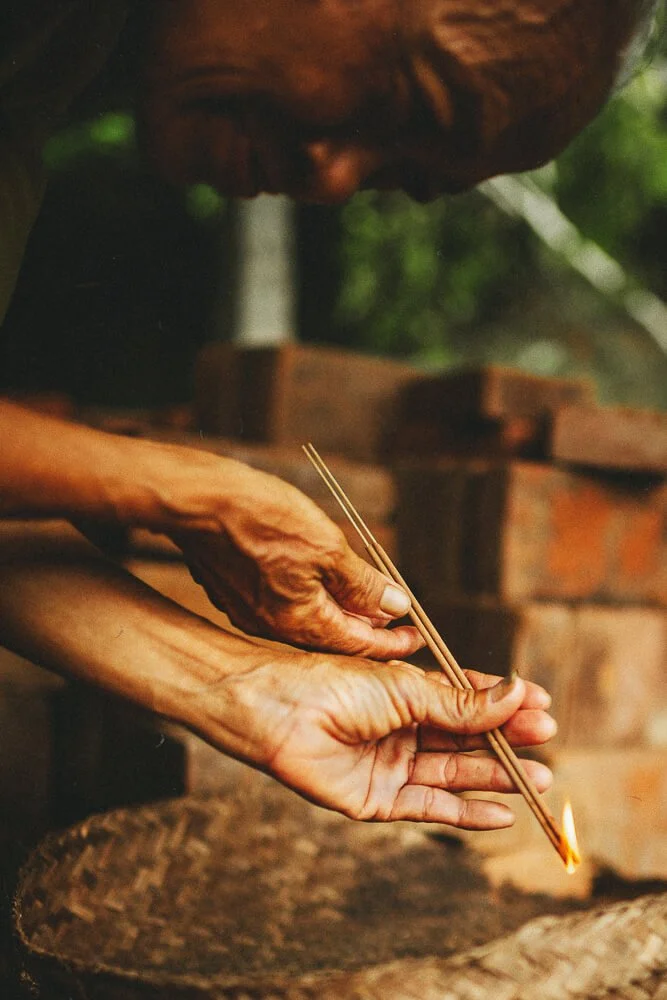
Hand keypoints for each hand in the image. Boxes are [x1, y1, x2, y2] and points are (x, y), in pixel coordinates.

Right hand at [150, 447, 422, 658]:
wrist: (197, 501)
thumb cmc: (262, 519)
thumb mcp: (328, 549)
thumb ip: (363, 584)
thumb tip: (397, 606)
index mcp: (300, 622)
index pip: (358, 645)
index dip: (391, 643)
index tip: (415, 639)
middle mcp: (271, 626)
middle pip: (330, 636)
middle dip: (365, 628)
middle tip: (393, 618)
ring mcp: (246, 609)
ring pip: (304, 619)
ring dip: (336, 610)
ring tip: (360, 597)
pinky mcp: (231, 589)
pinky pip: (279, 603)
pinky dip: (307, 596)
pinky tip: (315, 576)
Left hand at [198, 653, 555, 828]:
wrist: (282, 713)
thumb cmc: (338, 686)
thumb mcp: (408, 690)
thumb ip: (462, 703)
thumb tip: (518, 692)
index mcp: (408, 692)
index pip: (467, 698)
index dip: (505, 702)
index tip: (543, 704)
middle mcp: (403, 728)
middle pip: (466, 737)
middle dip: (507, 740)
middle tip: (547, 741)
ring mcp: (392, 764)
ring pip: (454, 772)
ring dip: (495, 776)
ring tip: (538, 779)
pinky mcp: (378, 799)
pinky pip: (430, 807)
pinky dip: (466, 812)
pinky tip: (501, 812)